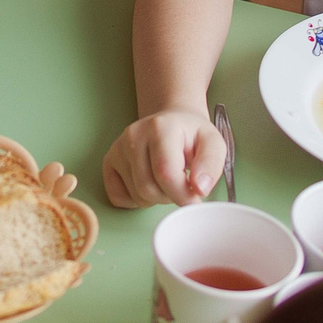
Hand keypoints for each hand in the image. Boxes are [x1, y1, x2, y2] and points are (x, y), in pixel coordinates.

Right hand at [102, 107, 221, 208]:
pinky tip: (148, 182)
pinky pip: (118, 197)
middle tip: (181, 184)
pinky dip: (135, 200)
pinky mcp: (109, 160)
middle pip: (148, 189)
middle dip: (170, 196)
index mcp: (160, 128)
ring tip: (166, 180)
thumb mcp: (213, 143)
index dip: (182, 194)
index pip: (166, 173)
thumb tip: (199, 189)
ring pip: (136, 196)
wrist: (171, 123)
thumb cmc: (191, 135)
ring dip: (155, 198)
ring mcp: (118, 148)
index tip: (195, 198)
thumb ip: (211, 165)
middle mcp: (133, 135)